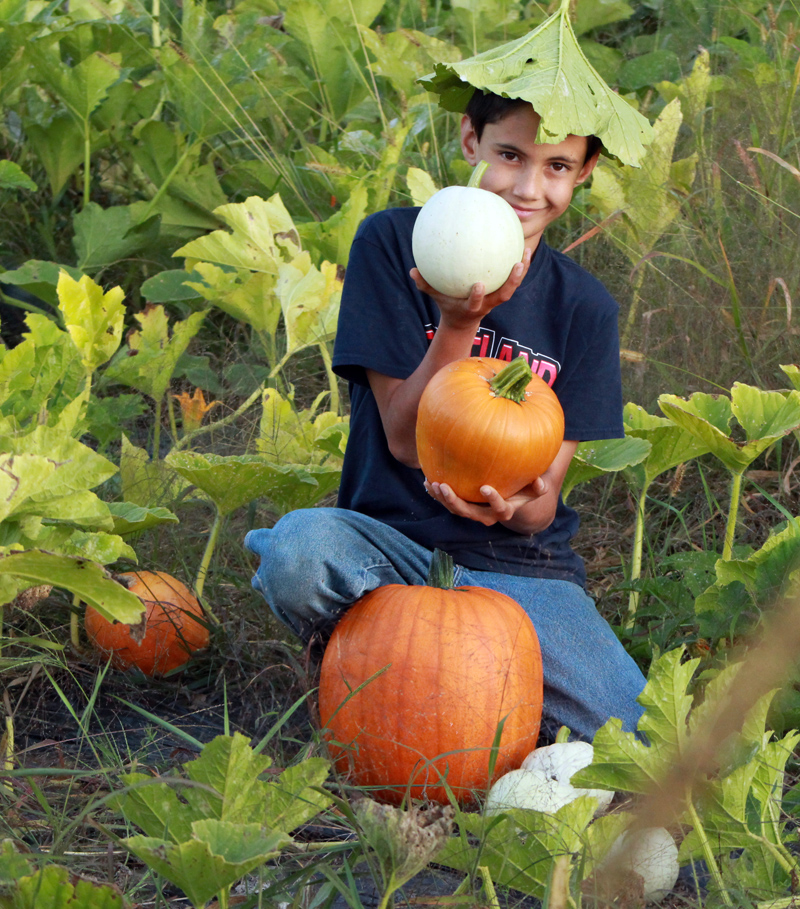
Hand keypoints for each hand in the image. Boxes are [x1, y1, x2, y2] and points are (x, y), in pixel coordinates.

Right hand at [410, 247, 531, 329]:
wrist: (462, 320)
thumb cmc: (447, 304)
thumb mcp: (435, 296)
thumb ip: (424, 284)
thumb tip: (412, 270)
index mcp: (472, 308)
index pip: (476, 304)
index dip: (478, 297)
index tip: (479, 285)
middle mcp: (487, 304)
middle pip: (504, 296)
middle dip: (512, 282)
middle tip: (517, 264)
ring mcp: (496, 299)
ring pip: (513, 287)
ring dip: (521, 272)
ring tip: (526, 251)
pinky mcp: (500, 291)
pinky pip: (512, 278)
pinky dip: (518, 264)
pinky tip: (519, 246)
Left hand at [424, 477, 547, 527]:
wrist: (512, 498)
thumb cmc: (525, 488)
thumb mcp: (535, 488)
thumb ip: (538, 486)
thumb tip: (540, 481)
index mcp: (504, 511)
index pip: (499, 510)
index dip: (493, 500)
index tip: (485, 487)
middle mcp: (487, 515)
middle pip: (469, 513)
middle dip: (455, 502)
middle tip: (444, 486)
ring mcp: (473, 512)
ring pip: (455, 509)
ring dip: (442, 499)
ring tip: (432, 483)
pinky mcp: (463, 506)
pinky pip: (448, 503)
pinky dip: (437, 494)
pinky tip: (427, 481)